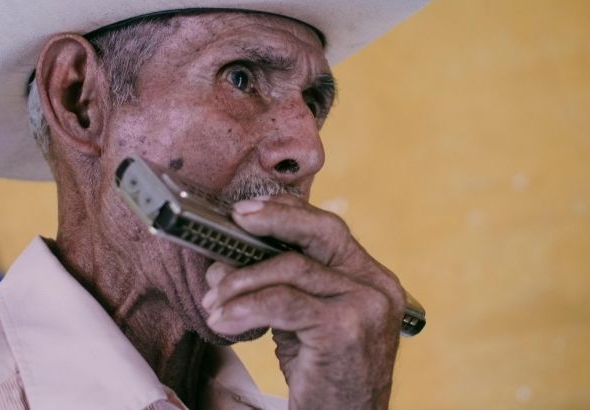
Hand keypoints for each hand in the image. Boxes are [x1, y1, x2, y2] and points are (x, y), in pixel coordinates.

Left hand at [200, 195, 406, 408]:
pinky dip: (244, 306)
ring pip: (291, 267)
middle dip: (272, 219)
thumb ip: (278, 287)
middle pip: (321, 231)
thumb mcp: (304, 323)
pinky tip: (222, 320)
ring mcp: (364, 306)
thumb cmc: (324, 377)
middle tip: (234, 222)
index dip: (287, 212)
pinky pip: (281, 302)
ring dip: (240, 280)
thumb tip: (223, 263)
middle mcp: (376, 287)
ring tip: (213, 301)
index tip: (247, 210)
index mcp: (371, 279)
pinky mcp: (343, 329)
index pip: (328, 228)